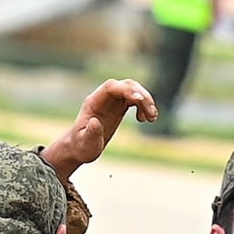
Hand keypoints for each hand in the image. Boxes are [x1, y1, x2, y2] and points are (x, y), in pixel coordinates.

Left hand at [41, 80, 157, 178]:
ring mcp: (112, 100)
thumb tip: (95, 122)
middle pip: (126, 85)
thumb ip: (90, 133)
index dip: (126, 90)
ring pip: (133, 90)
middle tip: (151, 115)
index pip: (111, 87)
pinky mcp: (119, 106)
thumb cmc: (82, 147)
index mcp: (93, 102)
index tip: (140, 101)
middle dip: (141, 96)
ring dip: (146, 101)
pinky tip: (147, 119)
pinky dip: (144, 106)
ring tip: (152, 118)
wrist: (81, 147)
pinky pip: (135, 99)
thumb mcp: (85, 143)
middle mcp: (104, 97)